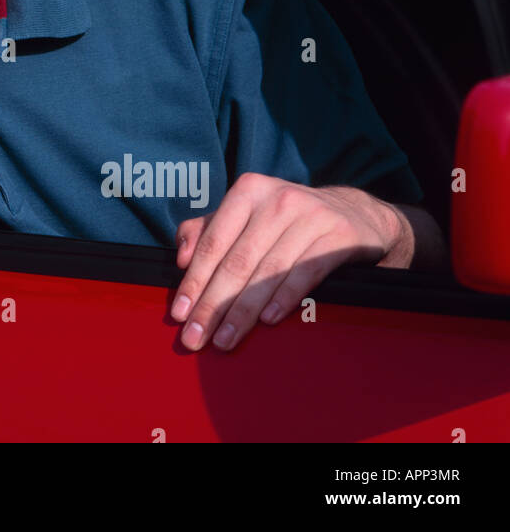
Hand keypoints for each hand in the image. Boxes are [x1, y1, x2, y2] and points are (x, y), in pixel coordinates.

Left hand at [170, 172, 401, 351]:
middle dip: (213, 305)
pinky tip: (267, 321)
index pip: (213, 243)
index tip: (179, 313)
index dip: (194, 281)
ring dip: (243, 312)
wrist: (353, 213)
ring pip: (267, 273)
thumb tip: (181, 258)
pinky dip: (284, 298)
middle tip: (196, 337)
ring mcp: (310, 217)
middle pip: (237, 262)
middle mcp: (277, 200)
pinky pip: (305, 273)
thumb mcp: (245, 214)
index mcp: (247, 191)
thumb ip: (206, 230)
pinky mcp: (339, 237)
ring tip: (225, 340)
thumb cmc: (286, 219)